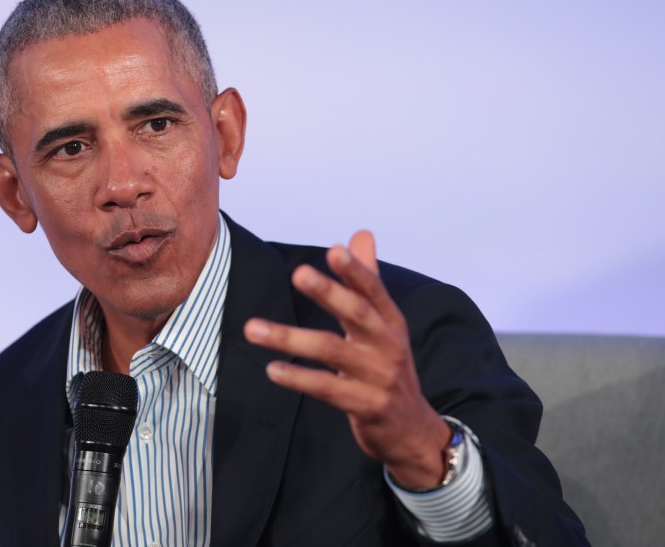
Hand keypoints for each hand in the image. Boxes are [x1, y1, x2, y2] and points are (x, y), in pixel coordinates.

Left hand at [244, 231, 450, 488]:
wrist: (412, 430)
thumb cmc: (388, 369)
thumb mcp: (384, 325)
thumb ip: (368, 280)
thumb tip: (361, 234)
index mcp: (390, 322)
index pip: (374, 290)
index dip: (356, 270)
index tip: (335, 250)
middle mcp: (387, 345)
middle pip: (357, 314)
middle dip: (329, 293)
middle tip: (298, 273)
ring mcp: (378, 377)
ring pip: (332, 351)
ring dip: (290, 338)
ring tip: (253, 328)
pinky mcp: (366, 406)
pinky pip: (327, 388)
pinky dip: (299, 378)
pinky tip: (273, 369)